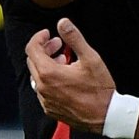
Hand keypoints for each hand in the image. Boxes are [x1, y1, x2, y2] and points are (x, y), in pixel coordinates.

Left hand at [25, 18, 117, 132]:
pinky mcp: (50, 109)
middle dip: (44, 50)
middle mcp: (42, 87)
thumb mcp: (91, 58)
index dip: (39, 38)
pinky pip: (43, 91)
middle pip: (32, 62)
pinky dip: (49, 81)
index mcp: (48, 73)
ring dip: (47, 66)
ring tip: (65, 62)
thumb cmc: (100, 89)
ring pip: (37, 77)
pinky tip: (65, 80)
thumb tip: (63, 22)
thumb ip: (74, 38)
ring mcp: (45, 100)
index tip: (49, 34)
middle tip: (59, 45)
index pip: (32, 49)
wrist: (106, 115)